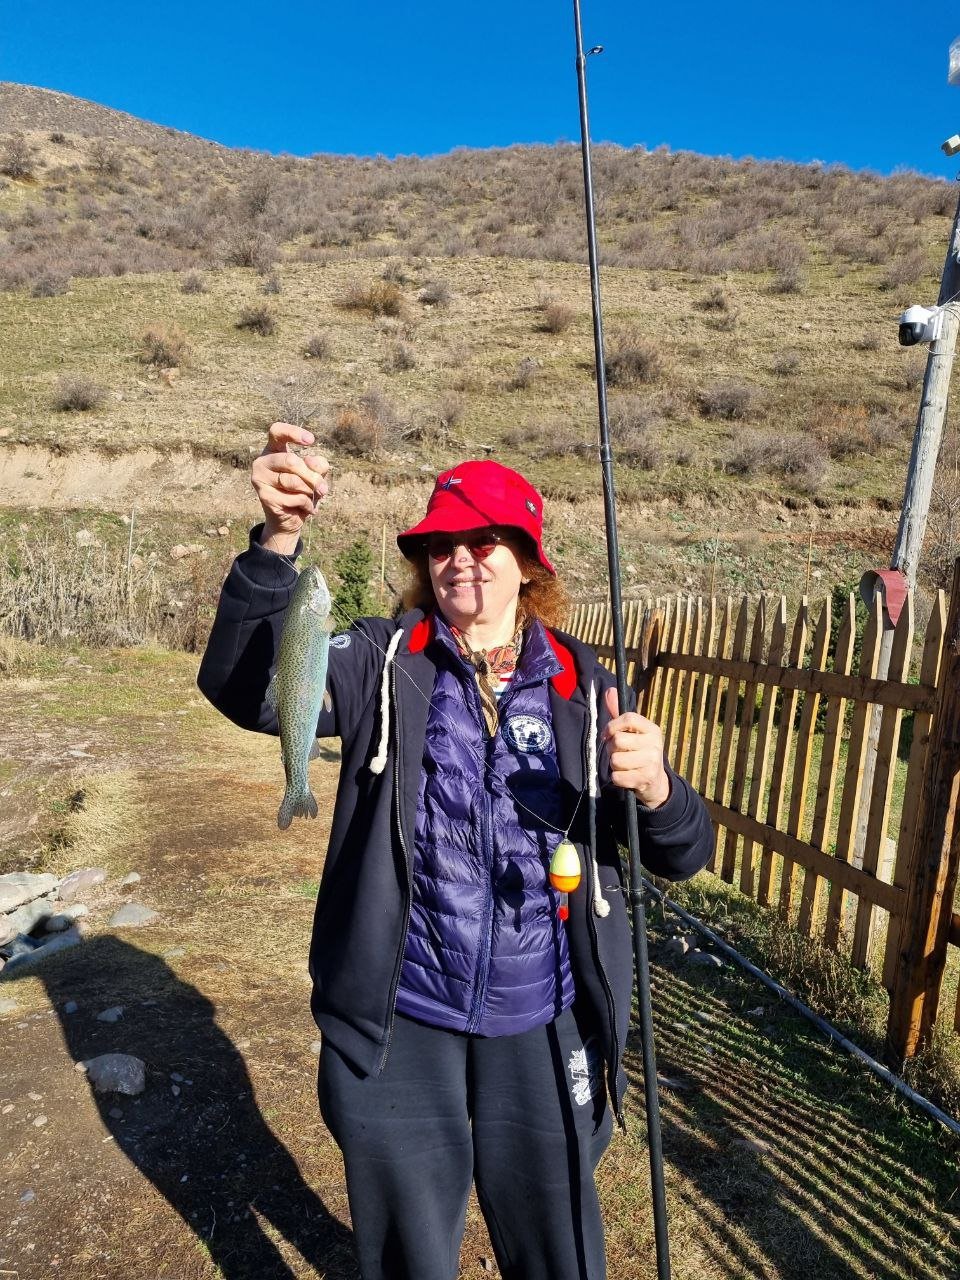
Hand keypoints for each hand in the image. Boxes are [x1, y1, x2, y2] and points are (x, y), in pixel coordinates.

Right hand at [252, 423, 329, 545]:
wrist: (291, 517)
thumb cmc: (303, 489)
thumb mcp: (315, 474)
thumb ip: (318, 465)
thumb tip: (311, 462)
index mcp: (274, 449)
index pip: (276, 431)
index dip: (293, 433)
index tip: (311, 441)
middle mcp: (262, 461)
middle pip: (290, 460)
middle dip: (311, 476)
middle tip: (323, 488)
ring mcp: (259, 478)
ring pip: (292, 481)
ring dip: (310, 491)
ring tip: (313, 497)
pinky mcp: (263, 496)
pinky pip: (293, 497)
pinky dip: (306, 504)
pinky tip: (306, 508)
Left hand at [602, 687, 670, 808]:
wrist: (656, 782)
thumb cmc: (639, 751)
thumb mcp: (632, 731)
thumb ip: (618, 713)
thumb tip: (609, 690)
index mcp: (652, 729)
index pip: (628, 718)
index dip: (612, 726)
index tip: (607, 734)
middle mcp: (654, 744)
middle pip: (618, 741)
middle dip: (611, 749)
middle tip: (618, 752)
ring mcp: (652, 762)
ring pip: (615, 760)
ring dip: (613, 764)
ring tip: (623, 765)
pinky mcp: (645, 779)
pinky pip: (617, 776)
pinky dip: (616, 778)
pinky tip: (626, 776)